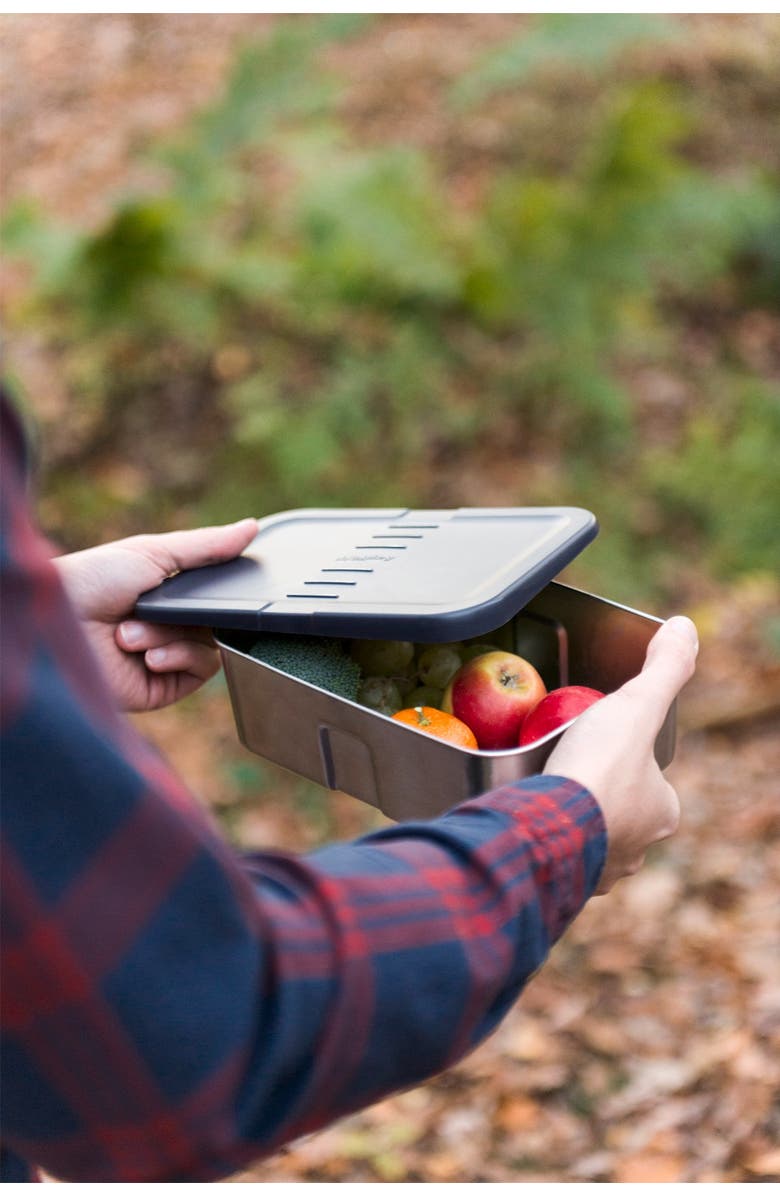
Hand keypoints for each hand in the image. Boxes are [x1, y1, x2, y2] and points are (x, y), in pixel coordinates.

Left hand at [54, 519, 257, 711]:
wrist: (58, 625)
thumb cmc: (92, 580)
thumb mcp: (154, 552)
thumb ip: (207, 546)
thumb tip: (253, 527)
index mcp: (165, 595)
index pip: (212, 595)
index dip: (220, 589)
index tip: (227, 579)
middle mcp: (167, 627)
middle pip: (216, 620)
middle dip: (189, 613)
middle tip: (159, 606)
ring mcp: (165, 658)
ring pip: (211, 645)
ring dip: (172, 635)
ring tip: (129, 633)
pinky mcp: (162, 687)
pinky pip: (200, 669)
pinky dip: (180, 657)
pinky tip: (147, 655)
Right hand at [544, 615, 698, 892]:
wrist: (546, 829)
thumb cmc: (599, 767)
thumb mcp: (635, 705)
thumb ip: (663, 669)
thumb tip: (685, 626)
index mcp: (662, 812)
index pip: (649, 778)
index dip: (626, 757)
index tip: (598, 742)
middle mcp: (638, 850)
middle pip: (618, 810)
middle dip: (597, 792)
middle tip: (564, 764)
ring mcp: (599, 872)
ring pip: (588, 837)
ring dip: (571, 818)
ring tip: (542, 790)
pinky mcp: (562, 885)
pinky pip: (556, 858)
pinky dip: (545, 840)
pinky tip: (528, 821)